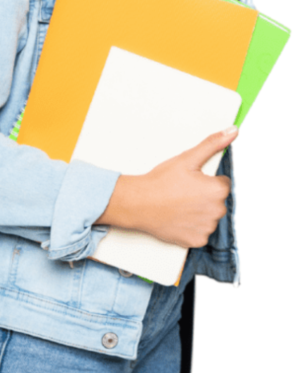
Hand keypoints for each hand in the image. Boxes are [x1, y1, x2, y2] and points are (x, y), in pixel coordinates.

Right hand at [94, 126, 238, 248]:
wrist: (139, 204)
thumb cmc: (161, 182)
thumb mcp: (188, 158)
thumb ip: (213, 144)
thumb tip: (233, 131)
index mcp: (218, 190)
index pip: (223, 183)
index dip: (207, 180)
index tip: (192, 180)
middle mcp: (216, 211)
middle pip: (216, 201)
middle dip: (204, 196)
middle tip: (183, 192)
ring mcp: (206, 228)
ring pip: (208, 217)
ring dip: (199, 211)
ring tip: (179, 204)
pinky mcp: (196, 240)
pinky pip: (200, 232)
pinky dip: (192, 226)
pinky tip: (178, 217)